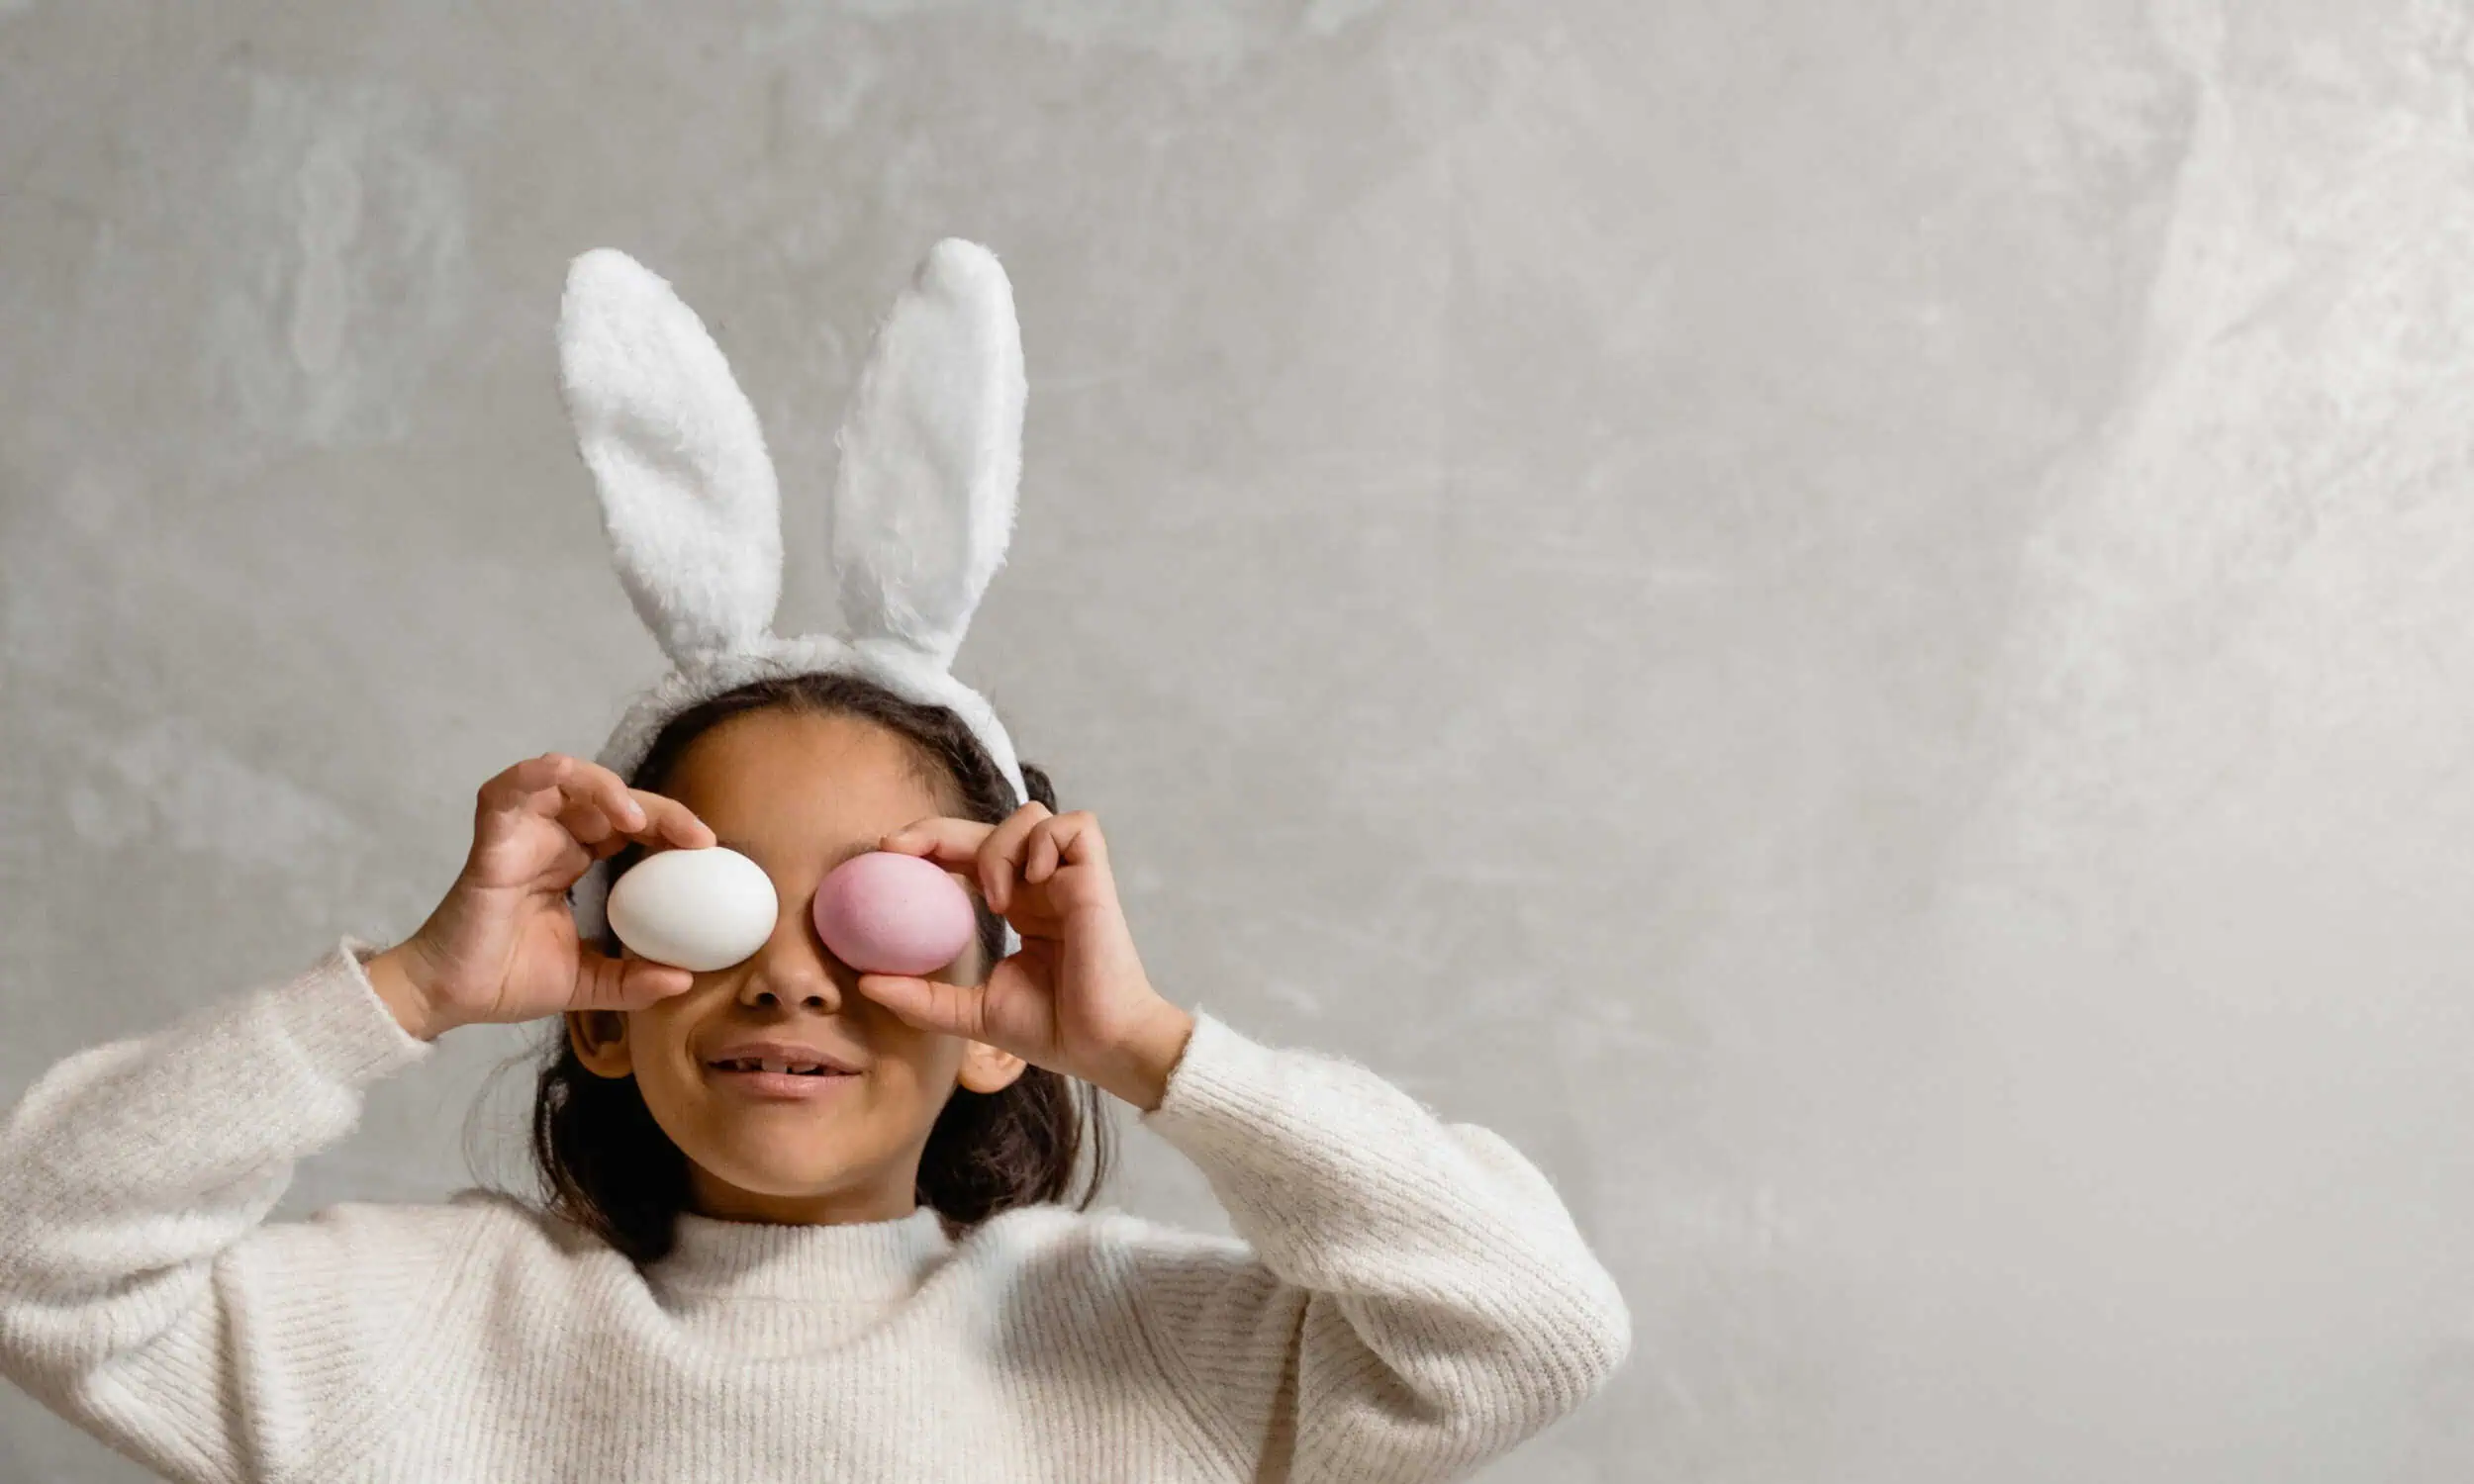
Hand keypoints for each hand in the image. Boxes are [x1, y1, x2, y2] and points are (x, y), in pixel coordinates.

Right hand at [365, 752, 715, 1039]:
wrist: (450, 999)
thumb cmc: (508, 981)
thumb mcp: (589, 983)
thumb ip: (634, 980)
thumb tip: (684, 980)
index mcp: (573, 861)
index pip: (631, 827)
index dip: (670, 828)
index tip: (708, 850)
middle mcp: (551, 838)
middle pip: (612, 799)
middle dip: (658, 809)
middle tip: (697, 838)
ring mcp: (520, 833)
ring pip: (567, 779)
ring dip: (608, 788)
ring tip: (637, 820)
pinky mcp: (490, 838)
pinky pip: (511, 788)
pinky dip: (542, 773)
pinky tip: (572, 782)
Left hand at [865, 803, 1193, 1109]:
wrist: (1101, 1047)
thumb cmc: (1051, 1030)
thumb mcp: (971, 1014)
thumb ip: (922, 998)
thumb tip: (866, 983)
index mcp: (1017, 906)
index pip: (967, 857)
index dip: (929, 845)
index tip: (886, 856)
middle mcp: (1040, 886)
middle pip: (988, 826)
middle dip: (939, 829)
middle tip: (900, 849)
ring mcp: (1068, 879)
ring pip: (1030, 816)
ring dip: (1000, 846)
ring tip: (997, 900)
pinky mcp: (1095, 879)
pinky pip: (1076, 826)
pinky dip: (1047, 841)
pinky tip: (1033, 880)